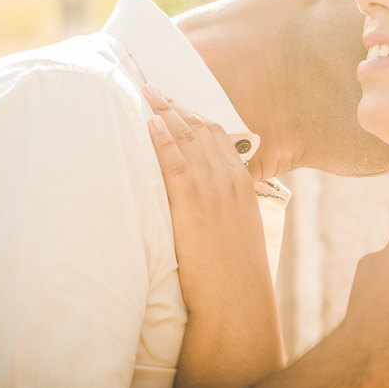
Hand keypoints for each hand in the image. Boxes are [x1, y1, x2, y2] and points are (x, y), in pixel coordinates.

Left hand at [143, 86, 271, 313]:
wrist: (238, 300)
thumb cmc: (234, 274)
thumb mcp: (237, 231)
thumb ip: (224, 207)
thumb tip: (205, 200)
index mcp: (242, 184)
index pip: (219, 137)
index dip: (194, 116)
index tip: (176, 104)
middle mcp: (230, 181)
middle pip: (202, 131)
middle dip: (177, 106)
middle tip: (154, 88)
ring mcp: (214, 192)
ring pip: (189, 140)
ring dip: (166, 112)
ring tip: (146, 93)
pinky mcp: (194, 207)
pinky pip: (178, 164)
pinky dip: (165, 140)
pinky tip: (151, 123)